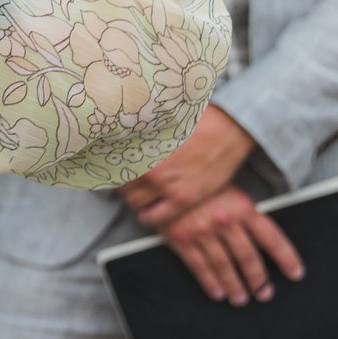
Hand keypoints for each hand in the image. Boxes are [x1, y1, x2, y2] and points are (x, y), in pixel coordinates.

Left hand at [121, 104, 257, 229]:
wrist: (228, 129)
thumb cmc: (197, 121)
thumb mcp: (161, 122)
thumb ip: (143, 135)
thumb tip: (124, 137)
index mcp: (142, 148)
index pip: (113, 166)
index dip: (110, 170)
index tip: (108, 172)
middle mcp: (150, 168)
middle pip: (121, 186)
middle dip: (121, 187)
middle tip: (123, 187)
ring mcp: (166, 185)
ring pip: (135, 202)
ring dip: (132, 202)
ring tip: (134, 199)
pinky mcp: (183, 198)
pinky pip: (157, 216)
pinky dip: (147, 218)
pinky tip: (145, 216)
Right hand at [158, 185, 303, 305]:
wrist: (164, 179)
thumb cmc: (199, 184)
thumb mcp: (229, 191)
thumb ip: (245, 214)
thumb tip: (264, 240)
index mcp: (242, 207)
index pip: (272, 238)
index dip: (286, 258)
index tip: (295, 273)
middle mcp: (225, 221)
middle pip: (248, 257)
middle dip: (258, 280)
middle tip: (264, 293)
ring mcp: (202, 231)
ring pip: (224, 266)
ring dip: (235, 286)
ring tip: (240, 298)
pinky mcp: (181, 239)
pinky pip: (199, 266)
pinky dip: (210, 282)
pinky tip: (217, 292)